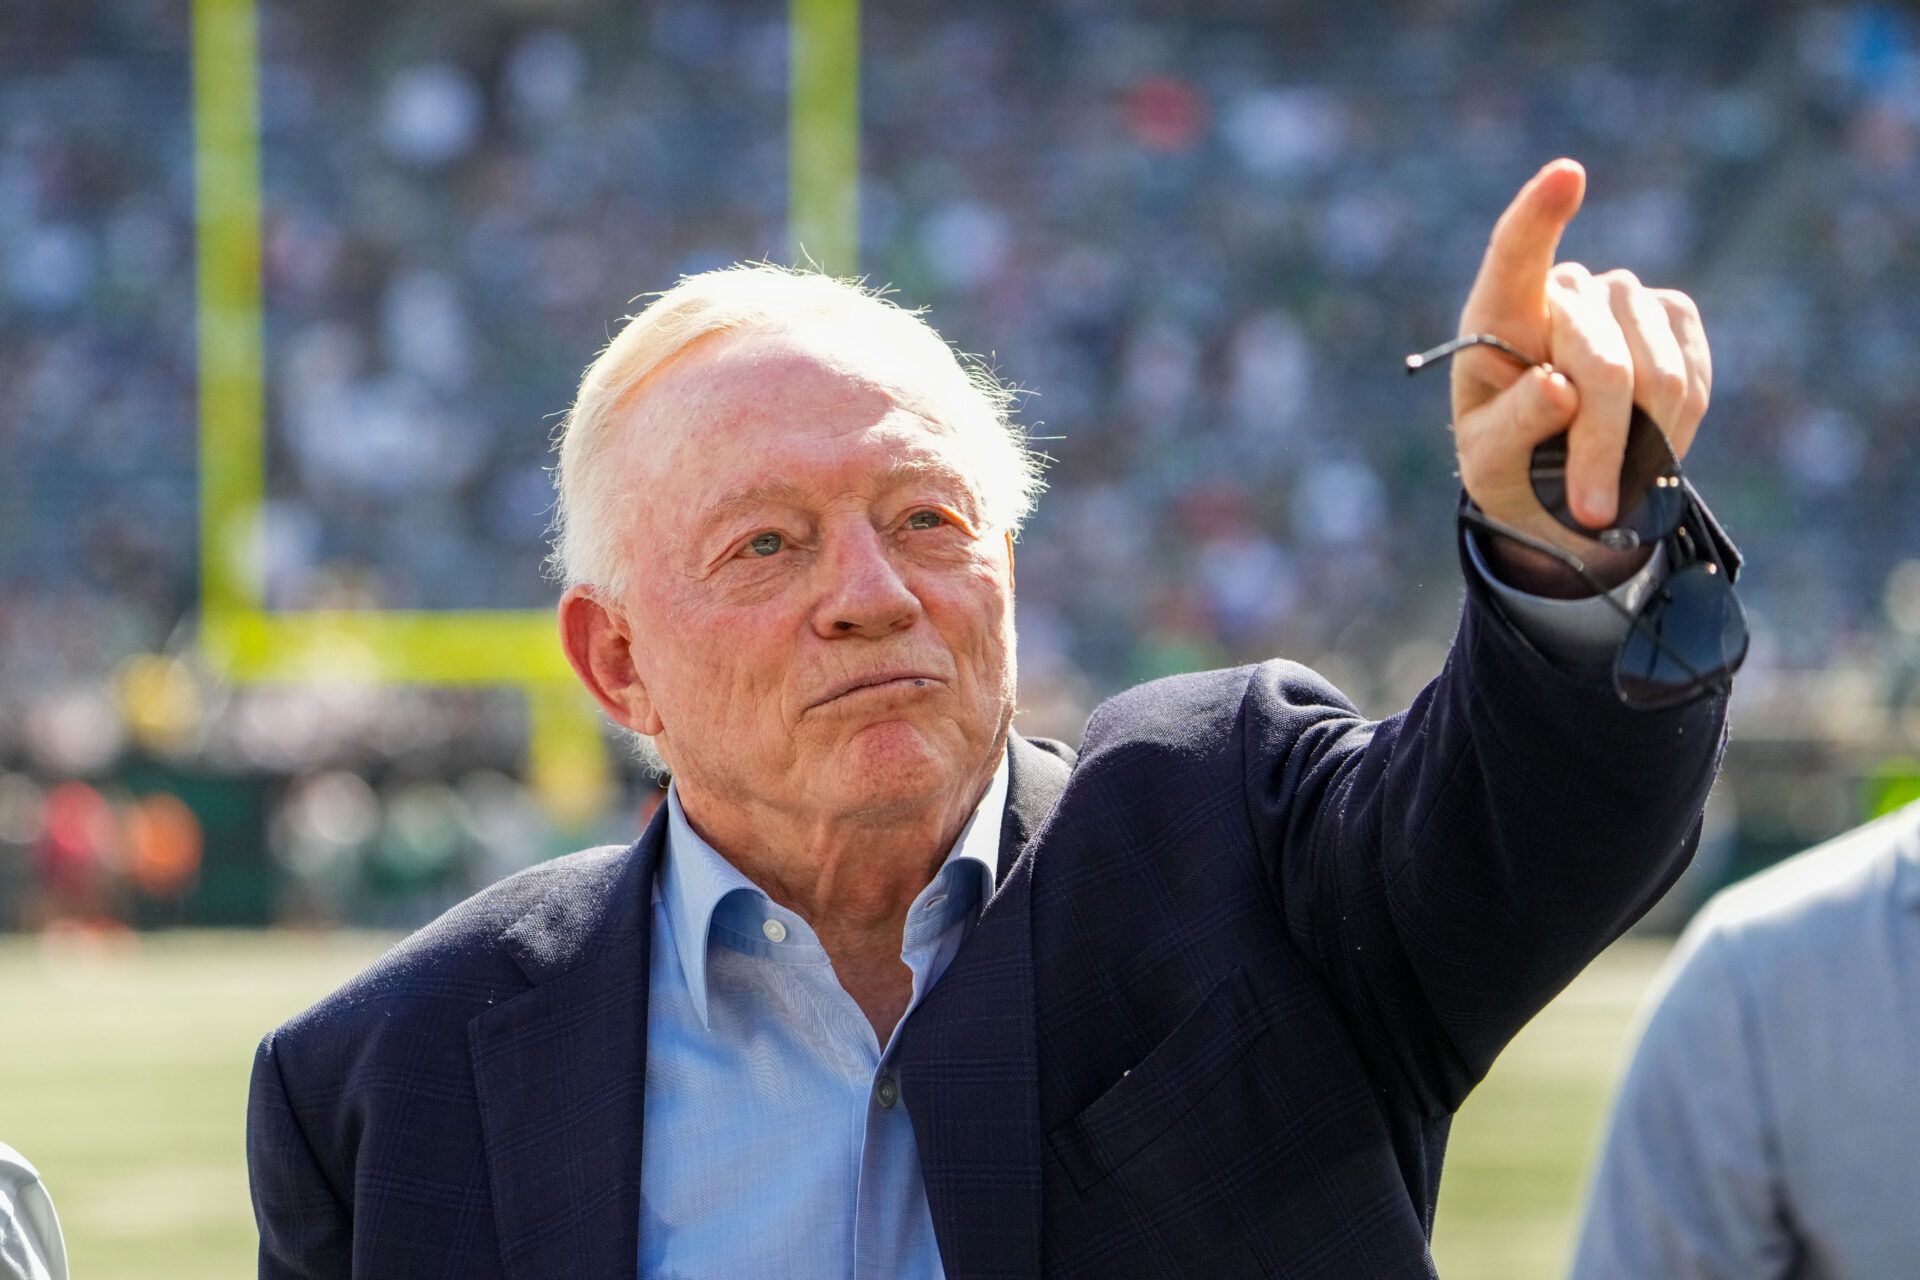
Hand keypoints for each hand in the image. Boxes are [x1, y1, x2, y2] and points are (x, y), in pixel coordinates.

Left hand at [1451, 160, 1711, 586]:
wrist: (1559, 484)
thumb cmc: (1507, 467)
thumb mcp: (1487, 462)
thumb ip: (1512, 426)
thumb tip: (1558, 388)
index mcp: (1497, 315)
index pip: (1515, 256)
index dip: (1540, 218)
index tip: (1566, 177)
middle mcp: (1563, 292)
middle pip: (1599, 364)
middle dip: (1600, 446)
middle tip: (1593, 512)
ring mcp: (1623, 298)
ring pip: (1656, 378)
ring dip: (1641, 448)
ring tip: (1609, 486)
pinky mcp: (1674, 319)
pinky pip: (1692, 381)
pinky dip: (1672, 433)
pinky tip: (1642, 446)